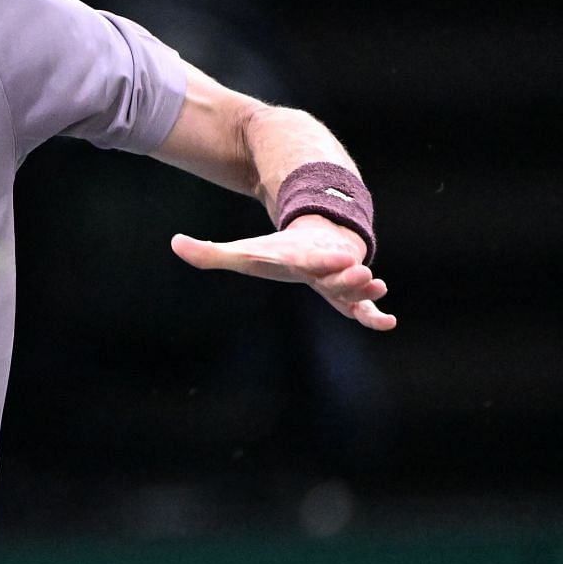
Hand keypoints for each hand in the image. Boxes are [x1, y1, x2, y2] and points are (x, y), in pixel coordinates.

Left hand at [170, 215, 395, 330]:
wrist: (317, 240)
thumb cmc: (278, 253)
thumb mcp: (244, 253)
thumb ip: (210, 253)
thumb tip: (175, 243)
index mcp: (297, 256)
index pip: (307, 257)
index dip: (318, 258)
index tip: (333, 254)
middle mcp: (322, 266)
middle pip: (335, 271)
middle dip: (347, 272)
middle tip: (361, 270)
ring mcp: (338, 280)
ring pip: (354, 286)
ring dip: (364, 288)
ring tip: (377, 285)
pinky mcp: (348, 296)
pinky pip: (363, 308)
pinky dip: (374, 315)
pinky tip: (388, 323)